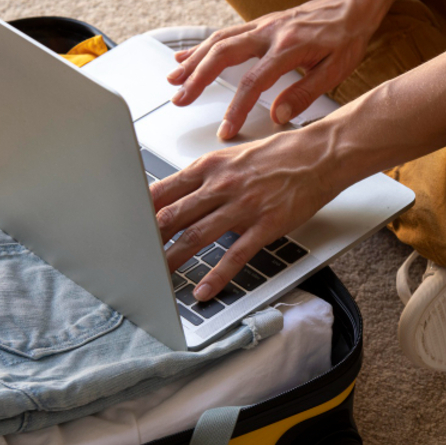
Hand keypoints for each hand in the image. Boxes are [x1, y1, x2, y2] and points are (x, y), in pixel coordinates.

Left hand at [150, 125, 345, 301]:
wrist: (319, 155)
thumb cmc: (280, 156)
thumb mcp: (234, 158)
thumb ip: (207, 177)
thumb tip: (181, 195)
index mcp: (210, 166)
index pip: (163, 190)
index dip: (140, 211)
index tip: (126, 226)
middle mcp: (221, 185)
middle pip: (173, 215)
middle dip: (148, 239)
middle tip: (132, 257)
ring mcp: (243, 206)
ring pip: (197, 236)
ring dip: (173, 259)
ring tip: (158, 278)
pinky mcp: (266, 224)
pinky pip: (235, 254)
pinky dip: (217, 275)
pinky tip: (204, 289)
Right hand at [166, 0, 382, 139]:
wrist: (351, 4)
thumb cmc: (346, 37)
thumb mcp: (336, 70)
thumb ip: (304, 93)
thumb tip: (278, 115)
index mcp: (289, 47)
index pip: (254, 81)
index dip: (236, 108)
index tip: (226, 129)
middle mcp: (270, 32)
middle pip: (223, 54)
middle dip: (198, 78)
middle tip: (181, 99)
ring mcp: (262, 25)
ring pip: (218, 41)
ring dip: (193, 61)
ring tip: (174, 80)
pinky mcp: (259, 23)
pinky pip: (224, 33)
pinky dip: (202, 46)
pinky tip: (186, 56)